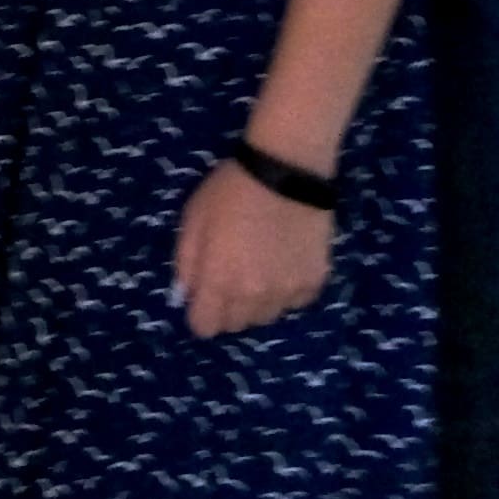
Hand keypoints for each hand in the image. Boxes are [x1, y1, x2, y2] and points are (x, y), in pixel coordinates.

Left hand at [172, 158, 332, 337]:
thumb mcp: (192, 219)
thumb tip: (185, 294)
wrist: (286, 172)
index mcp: (219, 282)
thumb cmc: (230, 190)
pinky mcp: (314, 283)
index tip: (204, 296)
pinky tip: (284, 263)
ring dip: (258, 302)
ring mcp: (287, 293)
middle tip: (232, 274)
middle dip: (228, 307)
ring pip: (266, 316)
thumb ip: (186, 264)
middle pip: (236, 325)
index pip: (204, 327)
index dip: (200, 313)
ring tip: (259, 268)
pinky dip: (287, 291)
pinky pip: (294, 302)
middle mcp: (254, 297)